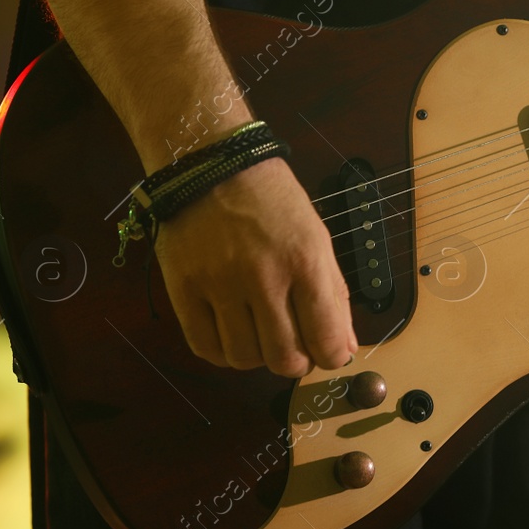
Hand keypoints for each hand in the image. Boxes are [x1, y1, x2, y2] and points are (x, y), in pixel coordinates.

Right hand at [153, 158, 357, 377]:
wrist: (210, 165)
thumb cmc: (271, 199)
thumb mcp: (316, 235)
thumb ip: (332, 293)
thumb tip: (344, 348)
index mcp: (304, 259)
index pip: (325, 337)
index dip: (332, 357)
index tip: (330, 354)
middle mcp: (262, 275)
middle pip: (283, 358)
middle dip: (297, 363)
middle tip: (296, 348)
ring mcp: (218, 284)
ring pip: (244, 359)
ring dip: (259, 358)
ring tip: (262, 335)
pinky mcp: (183, 288)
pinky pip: (206, 348)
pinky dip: (224, 354)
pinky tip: (234, 336)